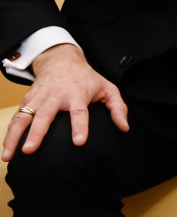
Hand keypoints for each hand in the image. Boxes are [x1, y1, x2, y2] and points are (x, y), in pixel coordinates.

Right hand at [2, 44, 128, 161]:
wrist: (61, 60)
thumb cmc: (86, 78)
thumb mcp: (107, 88)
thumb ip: (118, 107)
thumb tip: (124, 128)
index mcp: (77, 94)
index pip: (80, 112)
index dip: (80, 126)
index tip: (79, 142)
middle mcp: (56, 96)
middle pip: (45, 116)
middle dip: (37, 133)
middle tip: (30, 150)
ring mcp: (39, 98)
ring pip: (24, 117)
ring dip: (15, 136)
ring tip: (8, 156)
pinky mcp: (27, 100)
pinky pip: (17, 117)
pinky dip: (9, 132)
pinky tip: (6, 148)